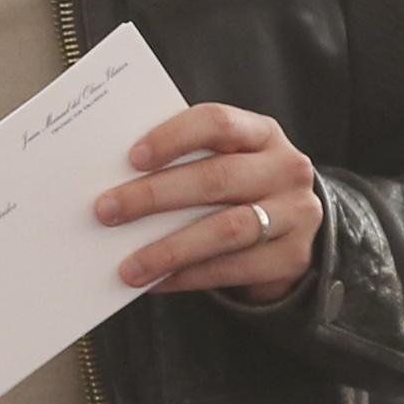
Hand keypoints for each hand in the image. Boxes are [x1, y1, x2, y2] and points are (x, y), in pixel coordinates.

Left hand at [98, 103, 323, 299]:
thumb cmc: (239, 189)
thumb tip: (116, 183)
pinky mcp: (293, 257)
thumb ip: (186, 163)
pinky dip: (188, 277)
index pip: (218, 122)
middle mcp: (287, 169)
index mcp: (263, 133)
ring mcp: (296, 214)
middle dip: (155, 196)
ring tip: (128, 266)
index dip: (174, 137)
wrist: (293, 232)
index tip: (132, 158)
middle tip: (107, 211)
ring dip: (169, 249)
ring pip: (226, 230)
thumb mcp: (227, 162)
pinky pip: (232, 269)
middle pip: (216, 178)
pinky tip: (155, 281)